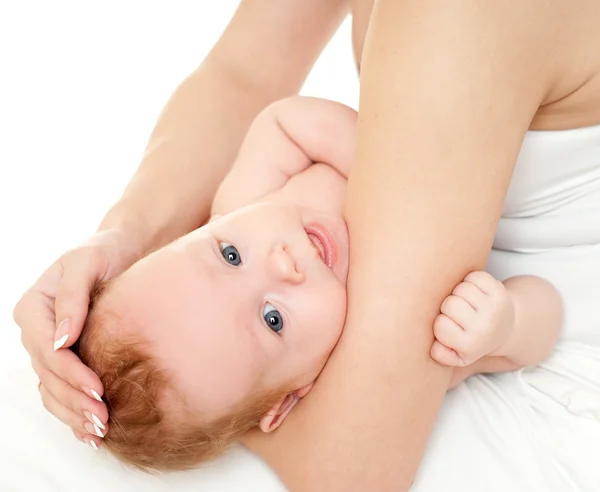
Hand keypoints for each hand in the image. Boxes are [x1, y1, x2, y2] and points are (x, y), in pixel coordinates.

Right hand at [13, 228, 141, 448]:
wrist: (122, 253)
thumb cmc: (104, 253)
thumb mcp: (87, 262)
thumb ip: (72, 296)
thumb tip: (63, 338)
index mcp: (34, 307)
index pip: (48, 349)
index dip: (71, 373)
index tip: (99, 389)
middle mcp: (36, 331)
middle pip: (49, 376)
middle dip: (75, 401)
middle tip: (103, 421)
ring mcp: (48, 348)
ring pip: (53, 390)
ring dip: (73, 414)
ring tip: (99, 432)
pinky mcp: (66, 358)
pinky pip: (62, 391)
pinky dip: (74, 412)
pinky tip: (91, 432)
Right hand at [430, 271, 514, 366]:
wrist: (505, 328)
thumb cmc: (473, 339)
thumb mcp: (457, 356)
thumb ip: (441, 355)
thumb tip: (434, 348)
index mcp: (472, 345)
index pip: (440, 325)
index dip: (440, 322)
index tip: (450, 326)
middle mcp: (485, 328)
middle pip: (449, 304)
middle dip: (448, 306)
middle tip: (458, 313)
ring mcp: (494, 308)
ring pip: (461, 289)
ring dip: (459, 292)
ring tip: (466, 302)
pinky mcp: (500, 292)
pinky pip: (474, 277)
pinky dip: (471, 281)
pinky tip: (475, 292)